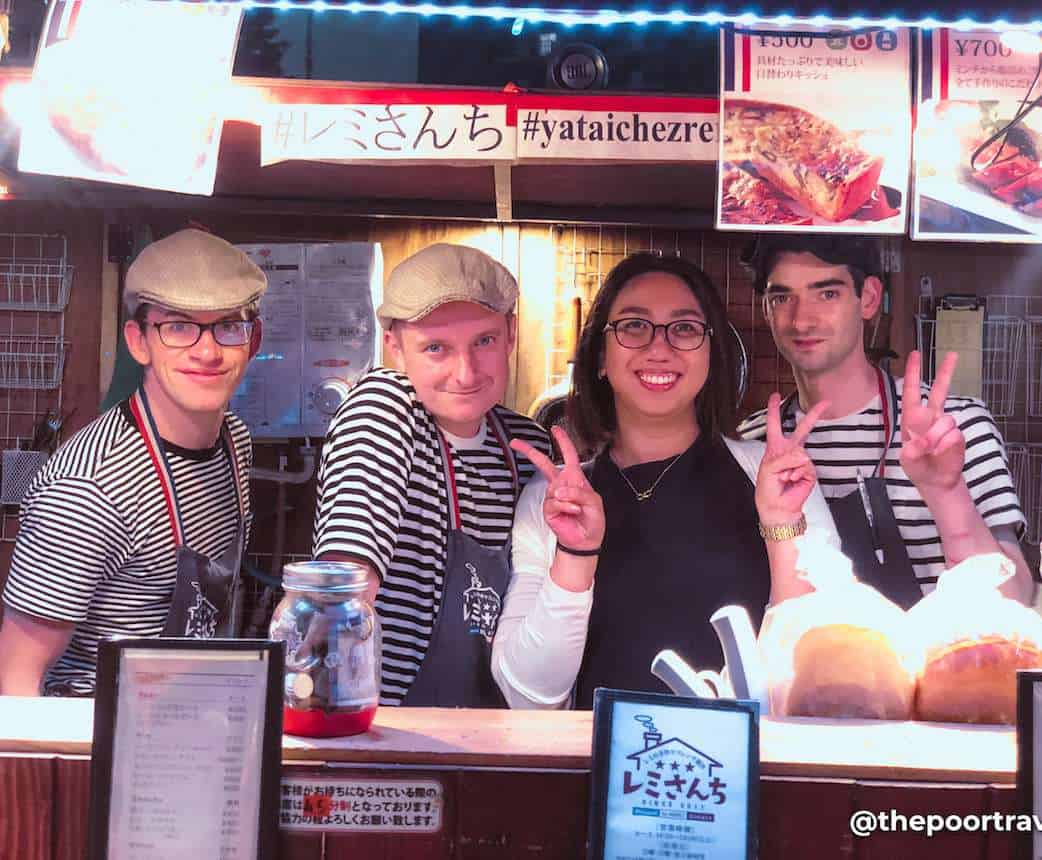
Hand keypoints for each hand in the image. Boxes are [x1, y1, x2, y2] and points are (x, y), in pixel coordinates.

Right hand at [511, 426, 605, 552]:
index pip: (569, 455)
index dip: (563, 441)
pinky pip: (554, 502)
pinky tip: (573, 512)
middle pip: (544, 464)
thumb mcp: (594, 502)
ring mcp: (553, 496)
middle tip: (515, 442)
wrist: (586, 540)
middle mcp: (561, 484)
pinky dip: (565, 507)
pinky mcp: (548, 509)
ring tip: (578, 509)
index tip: (555, 428)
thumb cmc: (592, 519)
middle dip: (530, 452)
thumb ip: (580, 493)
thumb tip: (560, 490)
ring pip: (555, 489)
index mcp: (574, 478)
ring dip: (570, 499)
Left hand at [755, 393, 828, 525]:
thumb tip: (801, 454)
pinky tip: (792, 479)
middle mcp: (789, 451)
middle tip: (825, 403)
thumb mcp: (768, 468)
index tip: (775, 396)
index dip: (774, 409)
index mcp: (775, 447)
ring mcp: (801, 460)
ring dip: (789, 466)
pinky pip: (805, 465)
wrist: (777, 507)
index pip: (774, 424)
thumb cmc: (768, 488)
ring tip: (783, 476)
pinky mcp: (809, 470)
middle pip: (802, 429)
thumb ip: (783, 457)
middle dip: (813, 415)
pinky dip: (797, 473)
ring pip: (800, 453)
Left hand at [900, 350, 963, 492]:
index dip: (913, 374)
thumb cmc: (918, 467)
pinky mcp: (958, 435)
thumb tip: (920, 442)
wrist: (936, 481)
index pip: (911, 393)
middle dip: (945, 372)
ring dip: (936, 437)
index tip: (915, 355)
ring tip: (930, 450)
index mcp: (911, 419)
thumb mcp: (908, 460)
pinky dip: (946, 446)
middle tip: (952, 354)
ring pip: (946, 419)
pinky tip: (941, 453)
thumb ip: (912, 451)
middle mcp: (930, 418)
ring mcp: (945, 425)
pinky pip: (954, 435)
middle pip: (939, 391)